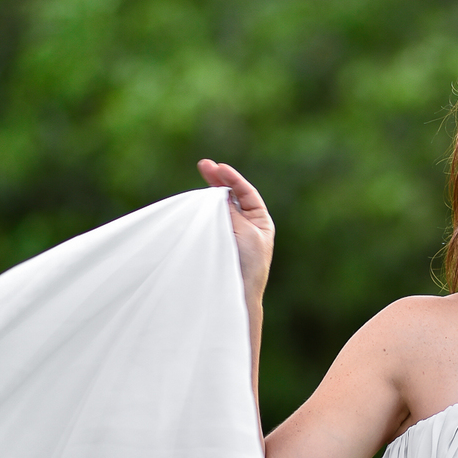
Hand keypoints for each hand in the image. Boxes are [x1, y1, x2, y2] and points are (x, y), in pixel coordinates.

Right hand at [197, 160, 274, 300]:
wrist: (239, 292)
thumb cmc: (249, 263)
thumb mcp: (244, 231)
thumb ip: (231, 211)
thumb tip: (220, 194)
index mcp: (260, 221)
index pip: (245, 193)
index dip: (232, 178)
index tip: (218, 167)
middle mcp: (246, 225)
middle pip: (231, 197)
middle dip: (218, 180)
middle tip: (203, 165)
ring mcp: (231, 234)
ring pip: (220, 208)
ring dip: (210, 194)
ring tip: (203, 177)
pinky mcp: (217, 243)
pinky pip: (211, 222)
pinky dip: (204, 211)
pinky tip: (198, 202)